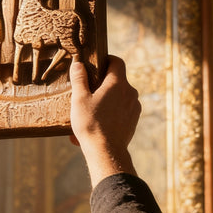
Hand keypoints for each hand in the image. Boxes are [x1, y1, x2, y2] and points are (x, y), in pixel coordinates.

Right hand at [69, 56, 139, 186]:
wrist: (106, 152)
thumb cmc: (91, 124)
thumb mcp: (79, 99)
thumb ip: (79, 79)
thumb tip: (78, 64)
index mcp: (117, 83)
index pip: (117, 61)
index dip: (107, 60)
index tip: (96, 65)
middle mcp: (130, 92)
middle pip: (117, 79)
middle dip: (103, 83)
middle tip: (88, 90)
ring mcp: (134, 107)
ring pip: (120, 96)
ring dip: (107, 99)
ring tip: (90, 111)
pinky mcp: (134, 120)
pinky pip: (122, 110)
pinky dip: (111, 112)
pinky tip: (97, 123)